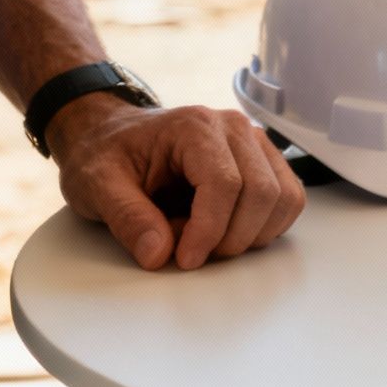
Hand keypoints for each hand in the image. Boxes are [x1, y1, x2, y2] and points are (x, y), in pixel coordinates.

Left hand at [49, 94, 305, 270]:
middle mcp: (234, 128)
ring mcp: (254, 143)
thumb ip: (127, 218)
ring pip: (284, 197)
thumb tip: (159, 254)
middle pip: (262, 192)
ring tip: (208, 240)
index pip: (225, 183)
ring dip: (252, 233)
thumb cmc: (106, 154)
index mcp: (195, 127)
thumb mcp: (97, 185)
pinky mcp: (264, 162)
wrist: (112, 137)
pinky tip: (227, 230)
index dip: (209, 230)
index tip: (185, 259)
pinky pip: (288, 199)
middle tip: (193, 254)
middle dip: (232, 237)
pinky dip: (265, 226)